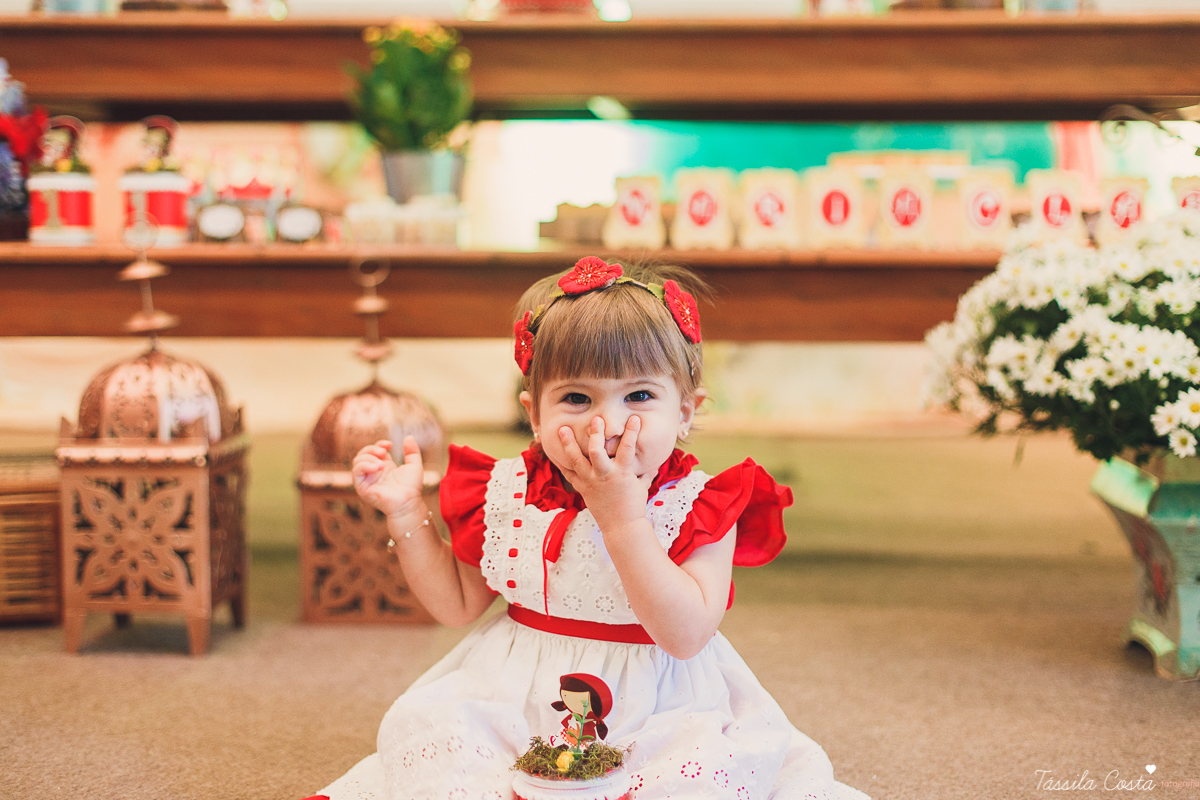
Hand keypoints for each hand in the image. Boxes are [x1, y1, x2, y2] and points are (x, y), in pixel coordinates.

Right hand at [351, 437, 425, 519]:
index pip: (373, 451)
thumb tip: (409, 437)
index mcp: (383, 466)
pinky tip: (377, 467)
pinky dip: (364, 466)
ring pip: (357, 461)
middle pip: (363, 454)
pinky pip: (356, 473)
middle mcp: (373, 472)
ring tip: (381, 463)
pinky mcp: (362, 487)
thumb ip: (412, 451)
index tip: (389, 444)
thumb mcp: (414, 465)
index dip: (378, 444)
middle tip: (384, 451)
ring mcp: (367, 480)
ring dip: (368, 457)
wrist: (409, 502)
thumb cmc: (412, 487)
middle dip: (371, 449)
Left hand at [557, 416, 651, 533]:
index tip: (633, 418)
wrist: (622, 527)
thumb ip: (646, 471)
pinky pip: (569, 474)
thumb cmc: (634, 506)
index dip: (631, 431)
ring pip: (577, 460)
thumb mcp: (643, 486)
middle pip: (596, 451)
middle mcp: (605, 475)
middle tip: (595, 419)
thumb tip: (653, 461)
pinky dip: (562, 464)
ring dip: (569, 444)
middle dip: (595, 434)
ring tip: (563, 429)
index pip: (628, 448)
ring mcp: (591, 482)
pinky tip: (555, 452)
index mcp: (623, 473)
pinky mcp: (583, 489)